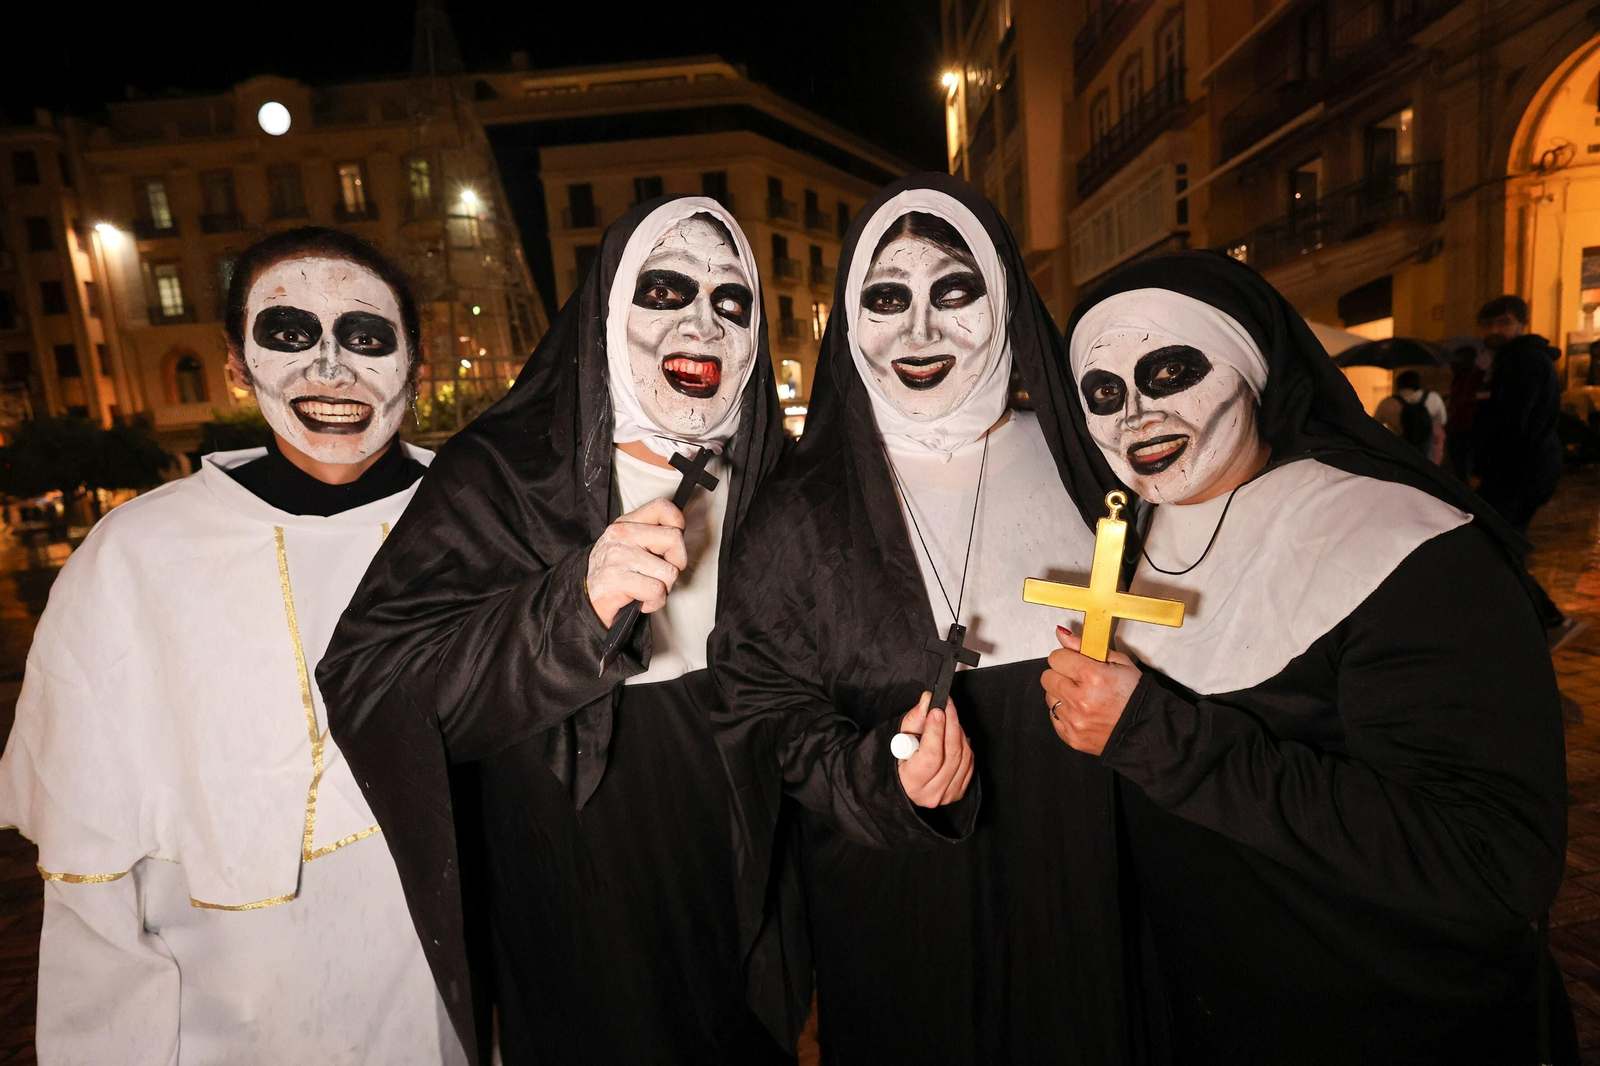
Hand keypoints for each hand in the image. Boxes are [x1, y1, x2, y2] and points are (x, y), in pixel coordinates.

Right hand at [586, 498, 687, 626]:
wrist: (583, 600)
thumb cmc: (612, 575)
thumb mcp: (626, 546)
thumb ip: (649, 535)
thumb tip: (680, 534)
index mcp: (626, 523)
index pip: (662, 507)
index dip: (678, 523)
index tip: (673, 543)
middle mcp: (622, 535)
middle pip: (674, 539)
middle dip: (677, 563)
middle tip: (662, 575)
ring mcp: (619, 556)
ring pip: (669, 571)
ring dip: (664, 588)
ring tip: (648, 590)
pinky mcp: (617, 579)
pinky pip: (657, 591)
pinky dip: (655, 602)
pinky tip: (642, 601)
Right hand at [896, 691, 974, 807]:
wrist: (907, 784)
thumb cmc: (902, 760)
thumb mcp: (901, 738)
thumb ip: (915, 719)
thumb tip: (928, 700)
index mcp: (912, 782)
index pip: (931, 755)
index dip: (936, 730)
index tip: (936, 710)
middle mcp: (931, 793)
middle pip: (951, 753)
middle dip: (951, 724)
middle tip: (947, 705)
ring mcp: (948, 794)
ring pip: (963, 756)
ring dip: (959, 732)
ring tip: (949, 718)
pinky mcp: (959, 791)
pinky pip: (970, 762)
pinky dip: (965, 744)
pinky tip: (956, 734)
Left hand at [1040, 625, 1141, 755]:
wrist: (1145, 728)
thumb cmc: (1133, 693)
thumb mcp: (1119, 662)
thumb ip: (1085, 646)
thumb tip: (1061, 634)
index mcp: (1093, 676)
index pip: (1056, 658)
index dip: (1066, 658)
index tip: (1075, 663)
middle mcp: (1081, 700)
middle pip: (1047, 677)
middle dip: (1061, 675)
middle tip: (1078, 680)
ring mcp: (1075, 721)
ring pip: (1049, 697)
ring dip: (1062, 694)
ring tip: (1083, 697)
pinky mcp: (1072, 737)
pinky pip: (1054, 717)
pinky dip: (1065, 713)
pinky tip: (1082, 712)